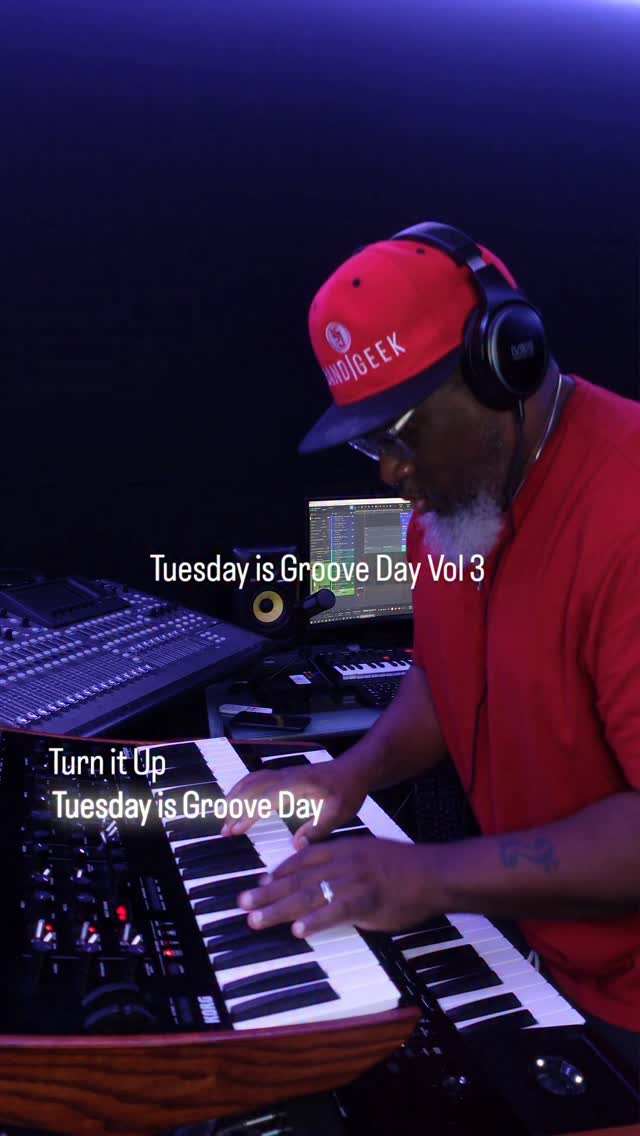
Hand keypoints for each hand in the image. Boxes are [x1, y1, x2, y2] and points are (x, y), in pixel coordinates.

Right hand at [222, 758, 366, 847]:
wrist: (354, 770)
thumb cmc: (347, 790)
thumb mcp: (338, 813)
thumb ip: (317, 829)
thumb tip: (296, 845)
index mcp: (298, 785)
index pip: (267, 798)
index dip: (249, 813)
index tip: (236, 828)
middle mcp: (286, 777)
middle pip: (253, 788)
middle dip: (236, 808)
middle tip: (224, 830)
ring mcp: (283, 775)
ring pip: (251, 781)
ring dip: (235, 798)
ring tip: (224, 818)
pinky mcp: (282, 776)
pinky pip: (256, 779)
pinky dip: (241, 789)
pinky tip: (236, 801)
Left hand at [237, 837, 444, 934]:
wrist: (433, 872)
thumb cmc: (404, 867)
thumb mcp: (368, 853)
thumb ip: (343, 863)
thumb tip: (322, 879)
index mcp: (342, 848)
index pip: (302, 859)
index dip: (278, 871)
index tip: (260, 882)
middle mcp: (342, 861)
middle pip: (296, 877)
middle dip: (266, 891)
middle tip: (242, 903)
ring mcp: (353, 880)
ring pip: (308, 895)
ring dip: (278, 908)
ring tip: (256, 919)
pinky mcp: (366, 900)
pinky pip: (335, 912)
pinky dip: (315, 921)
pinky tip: (298, 930)